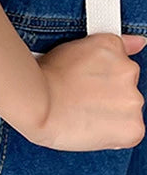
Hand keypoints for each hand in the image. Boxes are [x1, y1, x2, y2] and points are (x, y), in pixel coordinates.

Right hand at [24, 32, 146, 151]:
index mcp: (110, 46)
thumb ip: (110, 48)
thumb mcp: (70, 48)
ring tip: (81, 110)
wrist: (38, 104)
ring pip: (127, 107)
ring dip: (111, 110)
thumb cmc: (44, 77)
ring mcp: (132, 99)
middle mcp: (127, 69)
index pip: (120, 58)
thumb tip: (140, 42)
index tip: (87, 78)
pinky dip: (114, 132)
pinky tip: (90, 124)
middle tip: (79, 94)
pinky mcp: (134, 127)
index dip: (101, 71)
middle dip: (108, 90)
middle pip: (126, 83)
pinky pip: (130, 131)